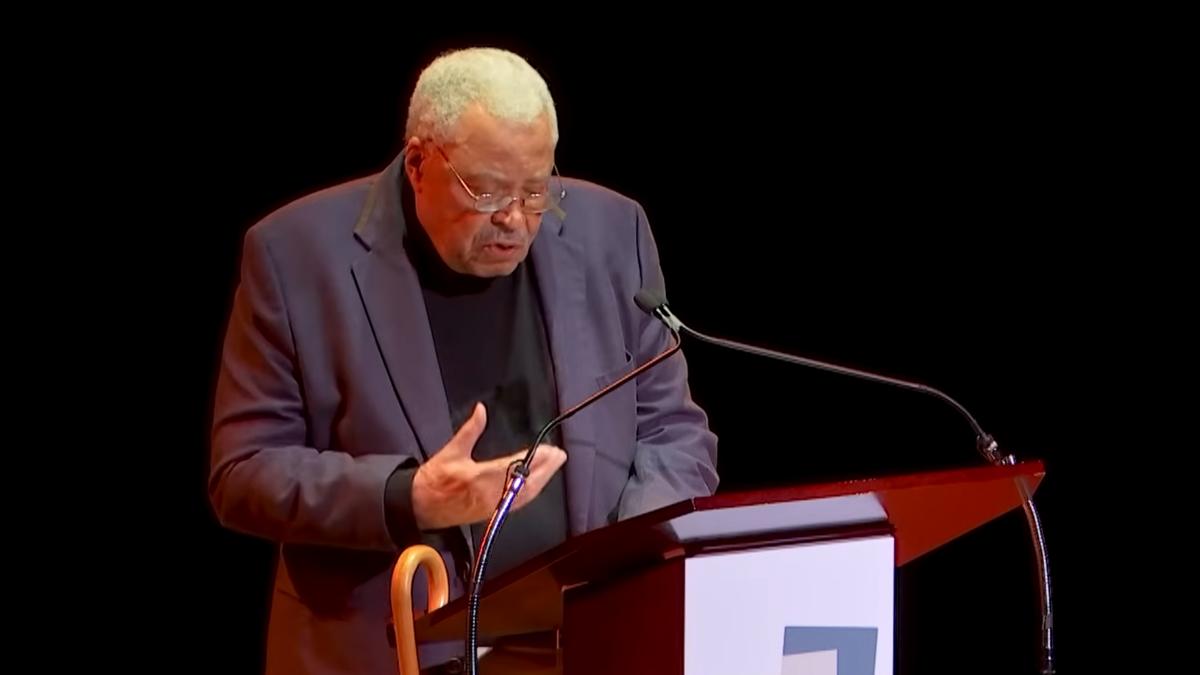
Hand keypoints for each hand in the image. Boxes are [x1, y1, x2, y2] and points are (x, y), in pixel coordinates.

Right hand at [411, 402, 566, 529]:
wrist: (421, 506)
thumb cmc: (434, 478)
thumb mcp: (451, 451)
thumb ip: (470, 430)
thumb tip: (481, 410)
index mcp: (478, 477)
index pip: (513, 467)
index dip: (533, 459)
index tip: (548, 449)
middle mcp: (489, 494)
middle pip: (525, 482)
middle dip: (545, 469)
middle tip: (559, 455)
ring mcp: (492, 506)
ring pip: (524, 495)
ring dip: (542, 480)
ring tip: (554, 466)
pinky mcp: (492, 513)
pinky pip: (517, 503)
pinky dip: (531, 492)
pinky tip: (538, 483)